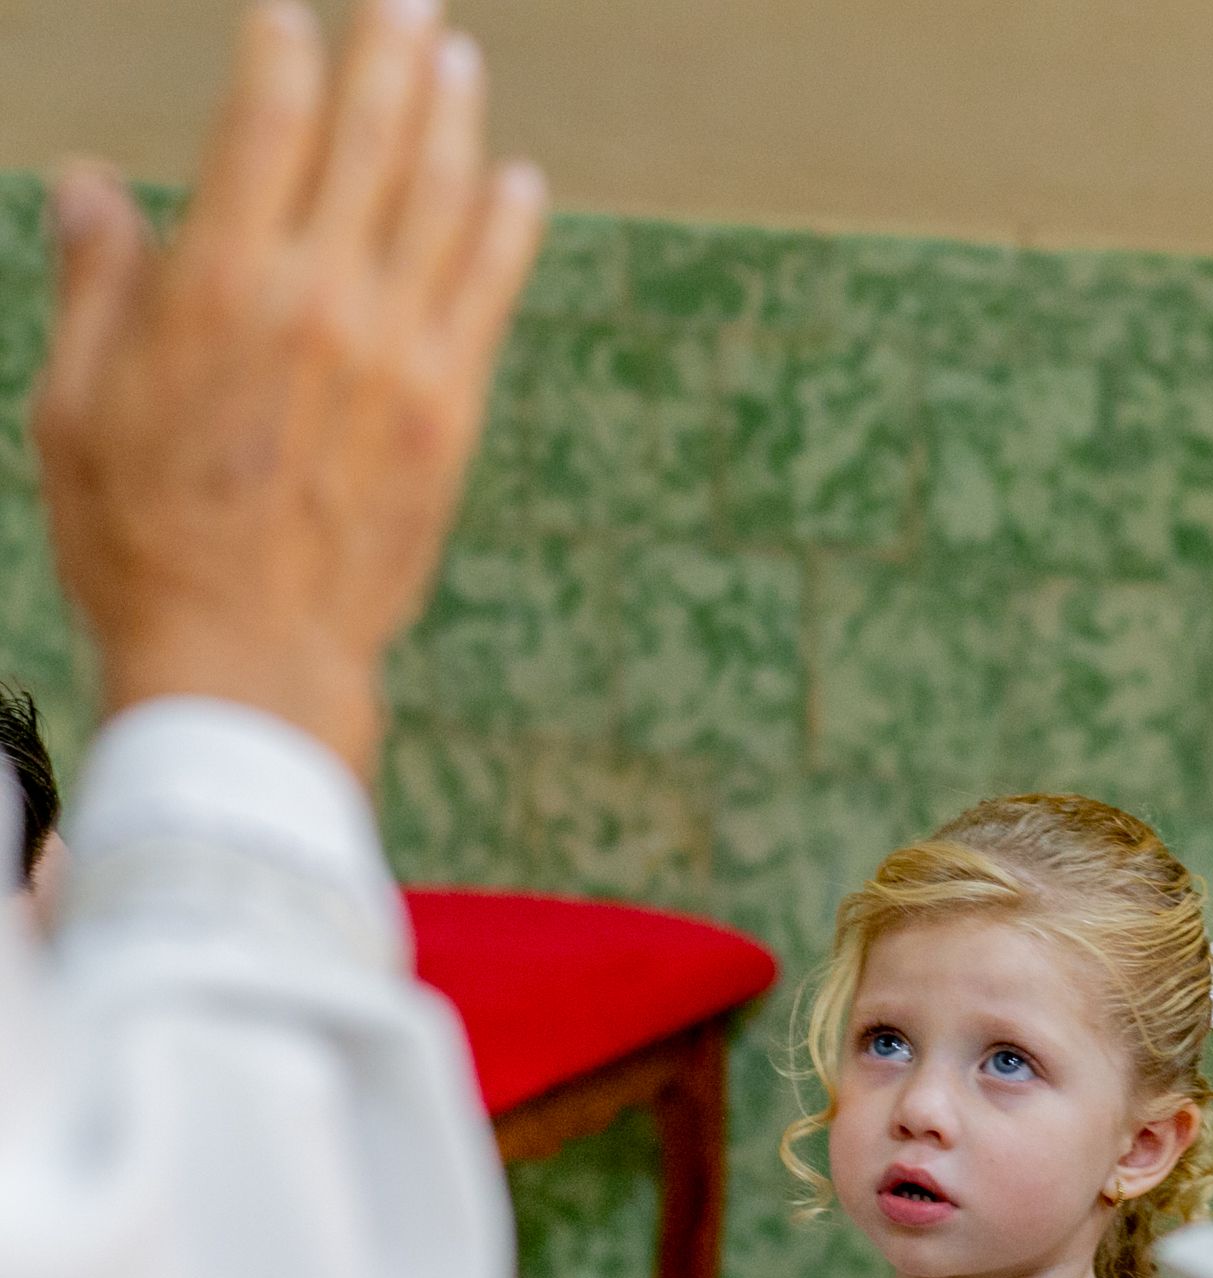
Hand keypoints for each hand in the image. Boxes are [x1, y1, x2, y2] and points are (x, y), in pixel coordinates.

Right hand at [34, 0, 544, 777]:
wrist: (250, 660)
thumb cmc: (143, 544)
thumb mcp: (78, 411)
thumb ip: (97, 287)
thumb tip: (91, 185)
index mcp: (218, 283)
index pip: (267, 113)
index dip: (282, 47)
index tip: (284, 15)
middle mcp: (320, 298)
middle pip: (370, 133)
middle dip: (388, 50)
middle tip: (405, 1)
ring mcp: (398, 353)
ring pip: (442, 199)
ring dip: (453, 116)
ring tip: (458, 62)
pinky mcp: (450, 413)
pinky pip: (491, 292)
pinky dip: (508, 226)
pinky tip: (518, 184)